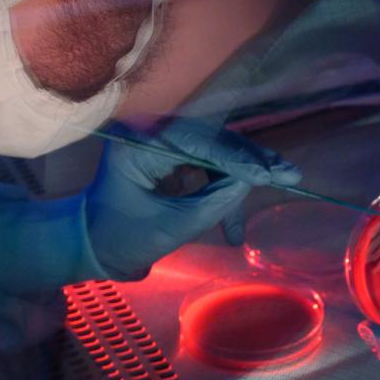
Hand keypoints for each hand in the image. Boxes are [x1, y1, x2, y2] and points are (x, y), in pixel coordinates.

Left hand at [86, 119, 299, 279]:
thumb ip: (212, 202)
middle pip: (213, 139)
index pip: (200, 141)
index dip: (238, 159)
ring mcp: (160, 143)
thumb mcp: (171, 226)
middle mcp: (151, 132)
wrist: (89, 247)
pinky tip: (233, 225)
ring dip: (240, 181)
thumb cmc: (120, 238)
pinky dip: (224, 188)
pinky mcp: (168, 158)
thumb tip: (249, 182)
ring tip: (261, 207)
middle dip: (250, 163)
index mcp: (141, 142)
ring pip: (215, 152)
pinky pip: (206, 165)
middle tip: (289, 176)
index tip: (270, 174)